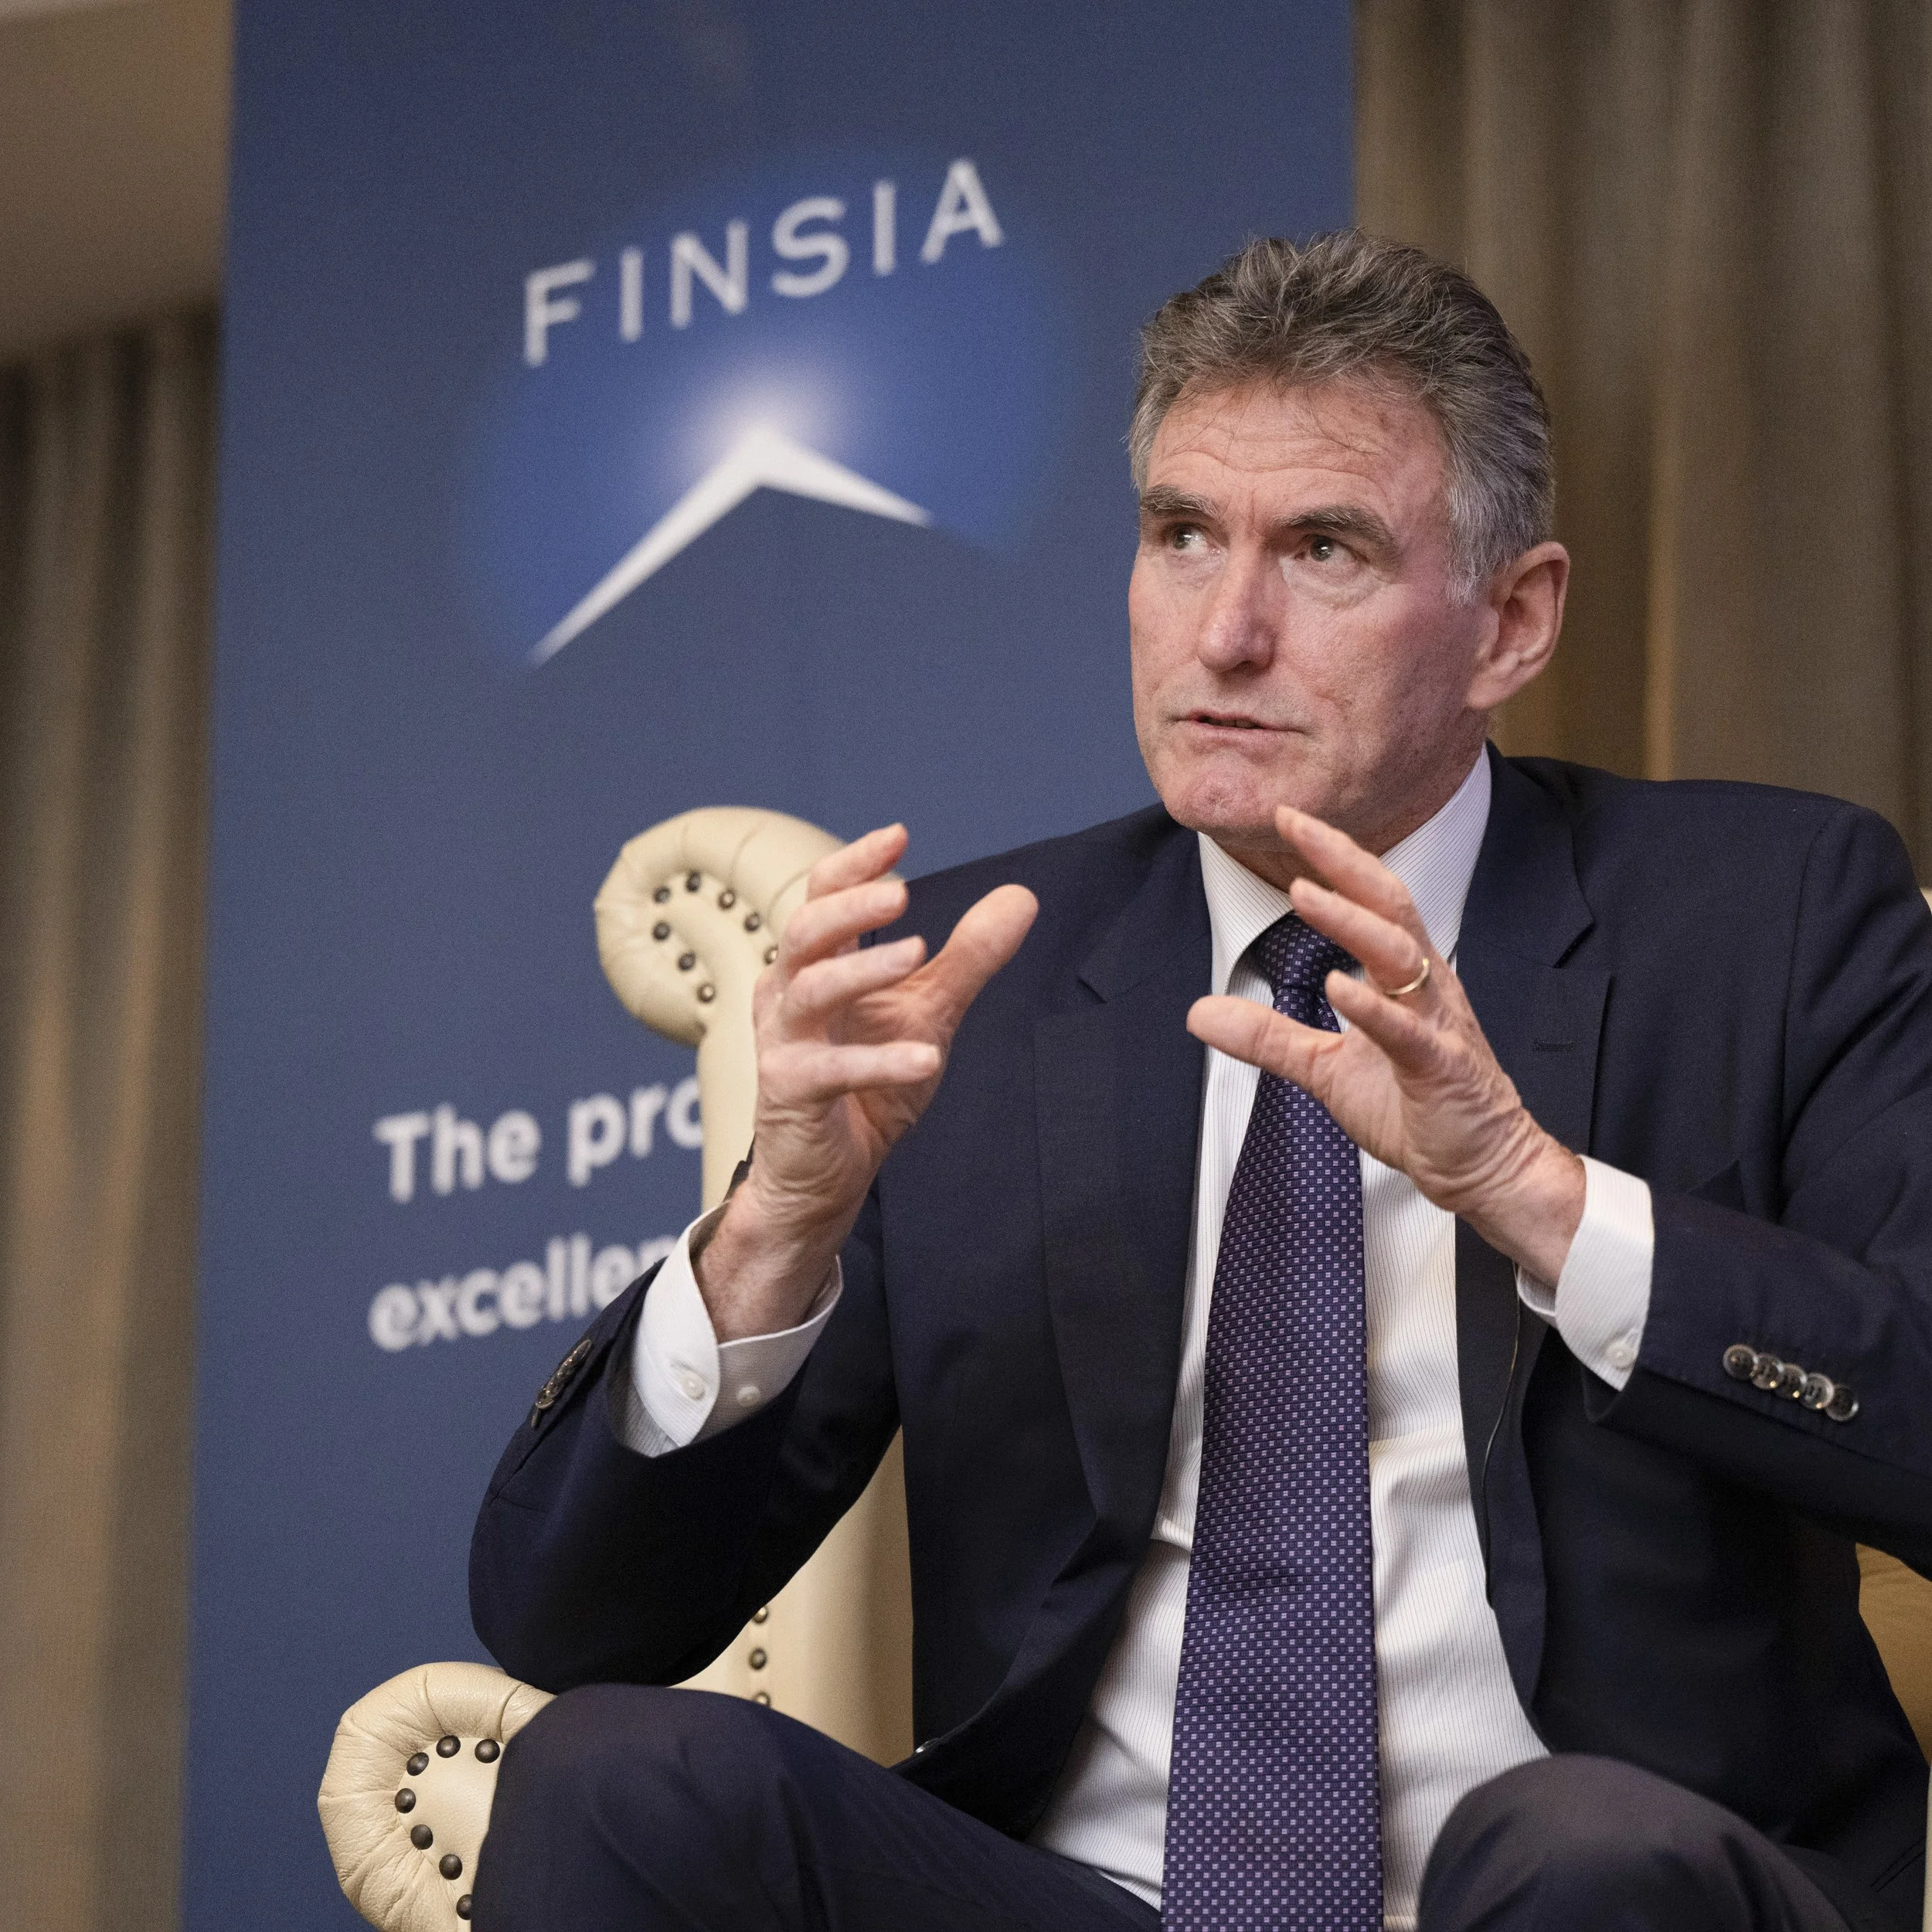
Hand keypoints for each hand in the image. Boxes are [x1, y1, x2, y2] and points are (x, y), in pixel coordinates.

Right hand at [697, 824, 1036, 1338]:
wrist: (829, 1175)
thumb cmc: (868, 1087)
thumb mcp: (928, 1011)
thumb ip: (967, 957)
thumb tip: (1021, 896)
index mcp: (816, 966)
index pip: (823, 896)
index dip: (855, 864)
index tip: (900, 837)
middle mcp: (788, 995)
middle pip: (805, 930)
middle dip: (851, 905)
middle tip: (902, 889)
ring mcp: (784, 1043)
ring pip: (809, 990)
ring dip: (864, 969)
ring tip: (916, 952)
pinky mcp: (790, 1092)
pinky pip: (831, 1069)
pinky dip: (879, 1061)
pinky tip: (927, 1057)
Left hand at [1186, 805, 1583, 1282]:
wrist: (1479, 1165)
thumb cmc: (1414, 1106)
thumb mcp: (1325, 1067)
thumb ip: (1268, 1037)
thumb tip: (1199, 1014)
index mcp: (1403, 977)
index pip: (1369, 900)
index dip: (1332, 857)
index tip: (1289, 817)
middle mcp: (1427, 986)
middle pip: (1389, 906)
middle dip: (1343, 860)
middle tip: (1296, 824)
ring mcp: (1437, 1024)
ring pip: (1401, 956)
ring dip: (1351, 922)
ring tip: (1304, 892)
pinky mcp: (1441, 1068)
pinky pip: (1408, 1032)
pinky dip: (1373, 1008)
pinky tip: (1339, 987)